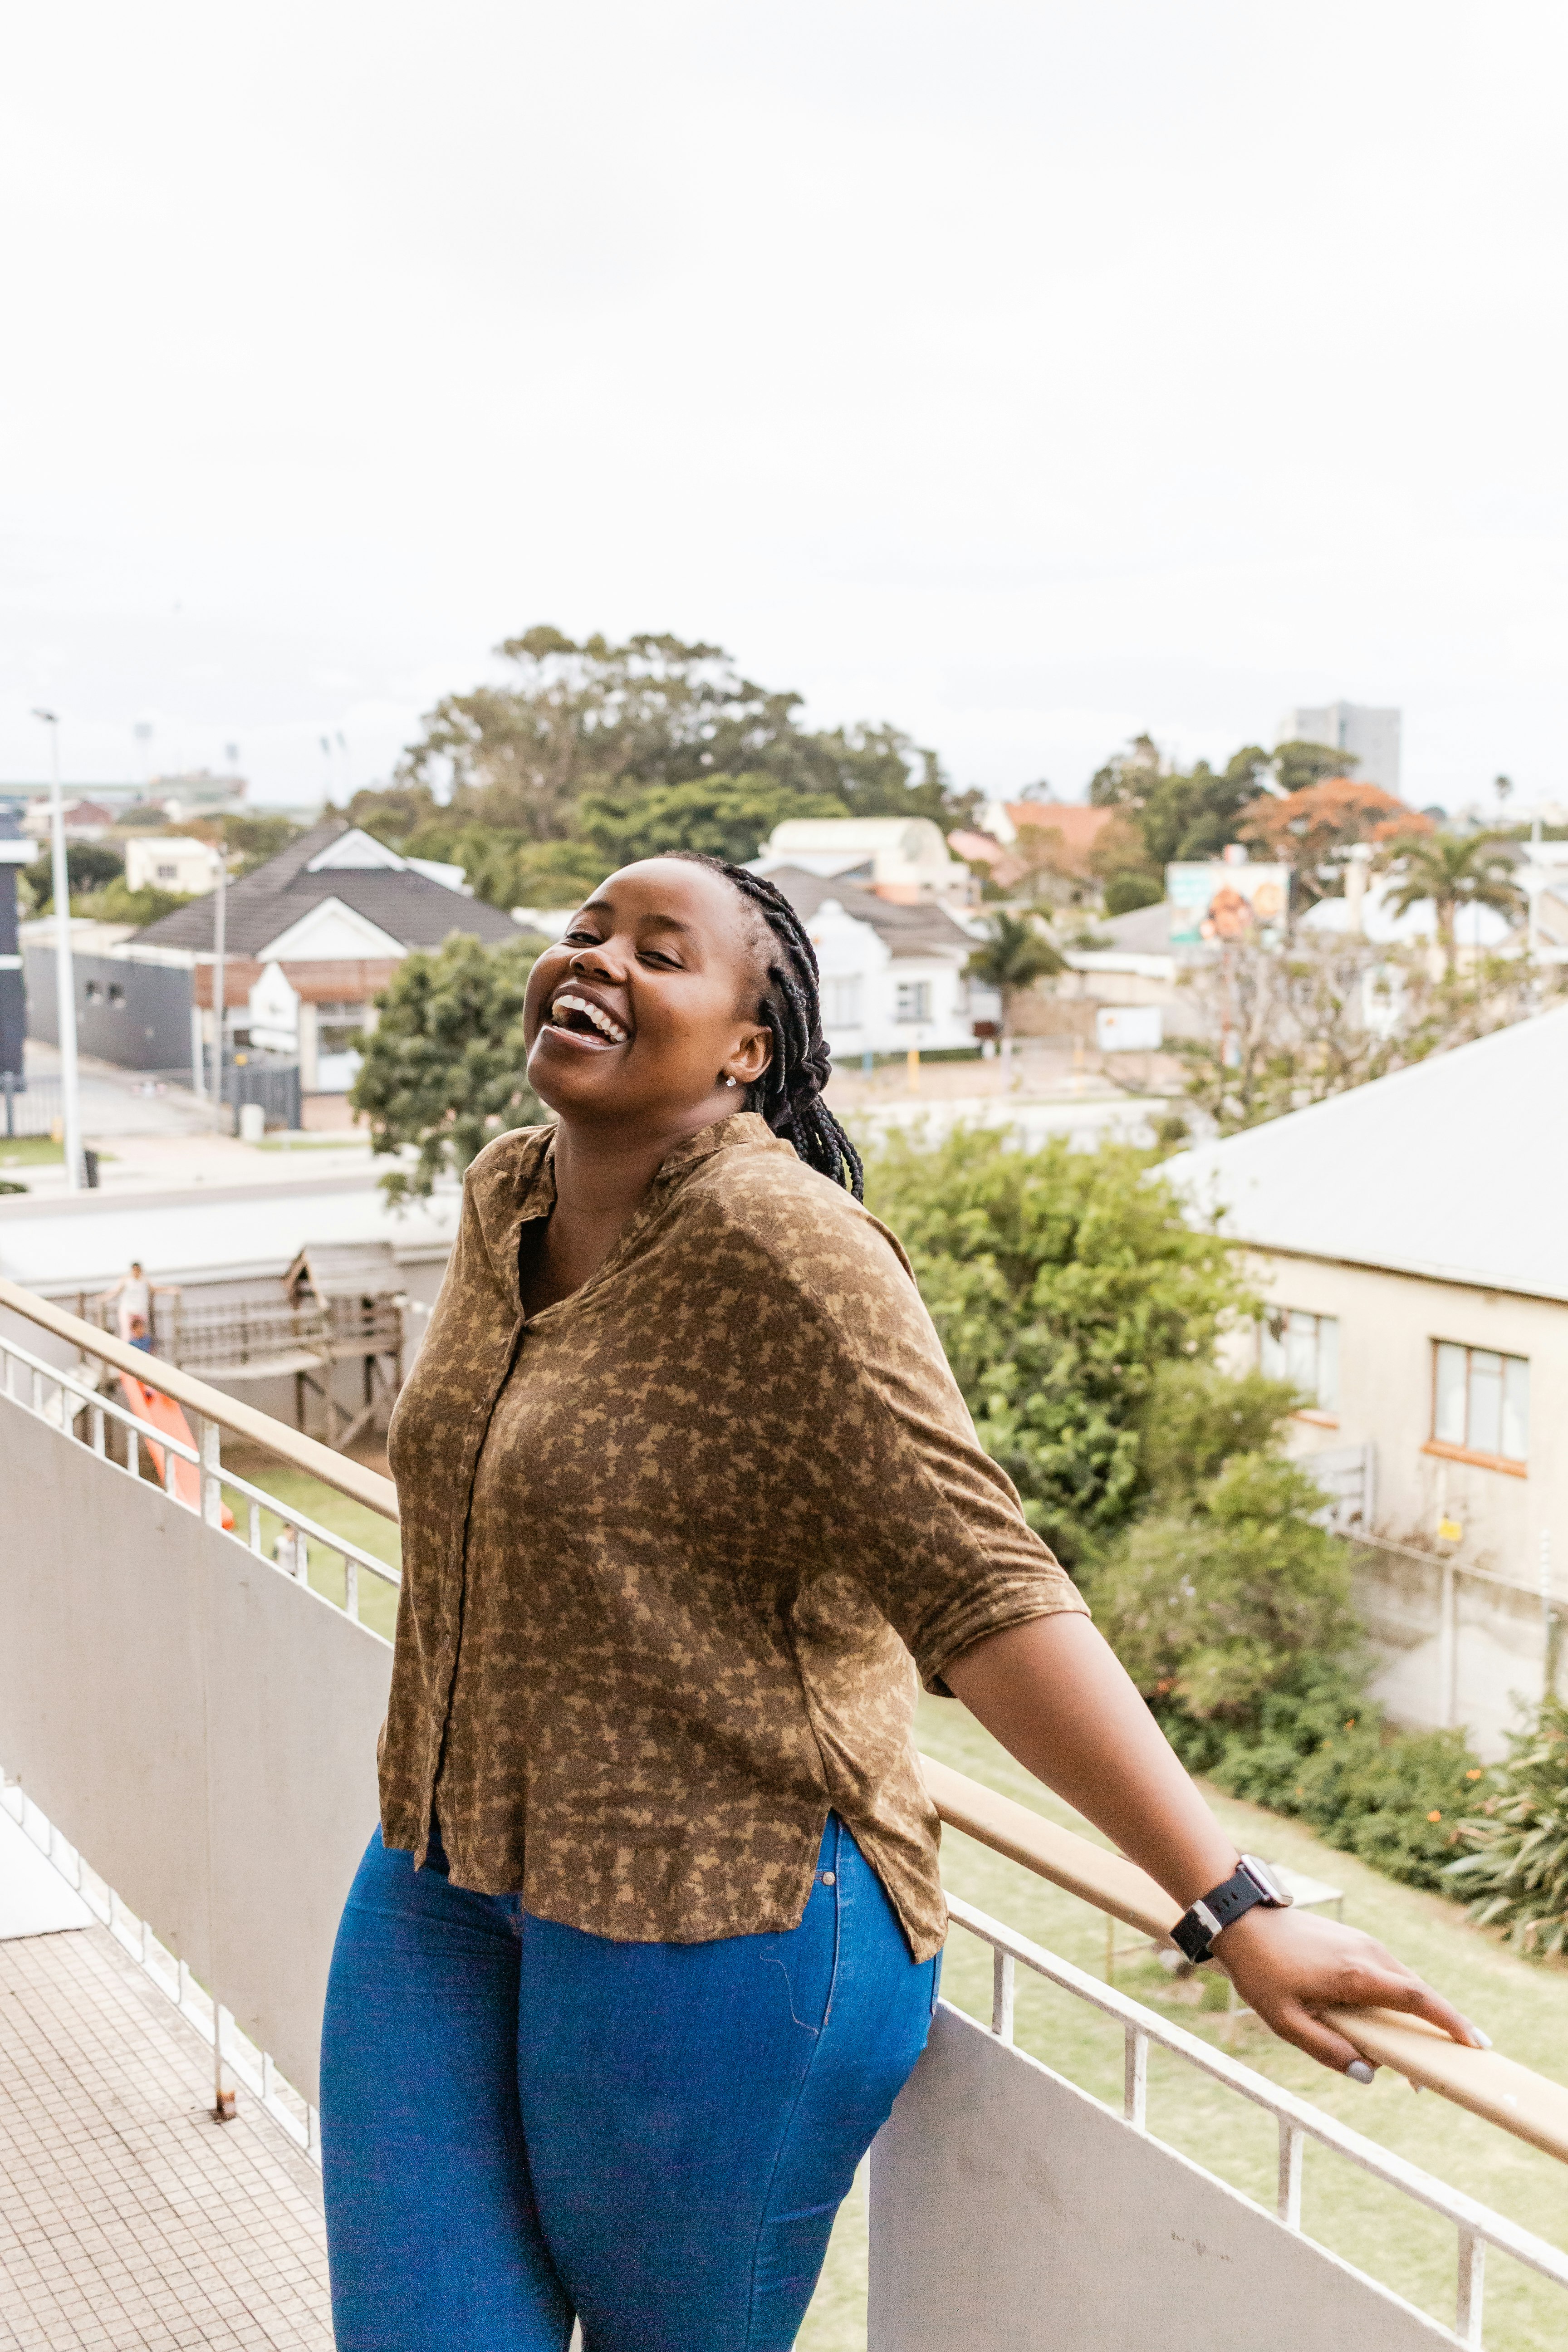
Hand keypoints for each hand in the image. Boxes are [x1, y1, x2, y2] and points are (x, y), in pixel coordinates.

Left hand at [1213, 1904, 1486, 2077]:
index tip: (1474, 2043)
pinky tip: (1387, 2021)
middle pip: (1418, 1991)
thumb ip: (1326, 2050)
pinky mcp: (1355, 1941)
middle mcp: (1368, 1953)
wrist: (1242, 1920)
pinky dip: (1398, 1997)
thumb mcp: (1285, 2021)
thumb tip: (1368, 2075)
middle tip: (1451, 2065)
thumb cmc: (1262, 1971)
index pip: (1417, 1998)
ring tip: (1415, 2053)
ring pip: (1404, 1982)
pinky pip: (1389, 1973)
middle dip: (1440, 2026)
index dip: (1449, 2020)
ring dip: (1416, 2013)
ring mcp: (1363, 1943)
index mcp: (1356, 1974)